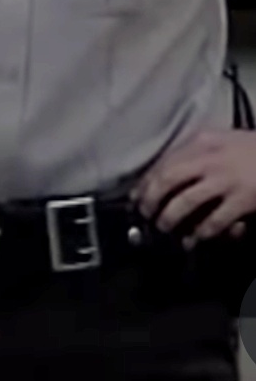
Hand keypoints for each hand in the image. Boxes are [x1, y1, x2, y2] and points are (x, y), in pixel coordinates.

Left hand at [133, 129, 255, 245]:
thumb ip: (195, 152)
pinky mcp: (242, 200)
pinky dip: (201, 232)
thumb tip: (165, 173)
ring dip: (169, 218)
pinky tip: (194, 239)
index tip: (136, 196)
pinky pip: (214, 220)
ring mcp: (226, 180)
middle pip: (166, 180)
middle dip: (150, 200)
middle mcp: (208, 158)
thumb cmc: (252, 149)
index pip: (163, 162)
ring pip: (185, 202)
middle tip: (145, 214)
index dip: (146, 182)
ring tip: (164, 227)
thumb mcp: (221, 140)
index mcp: (201, 141)